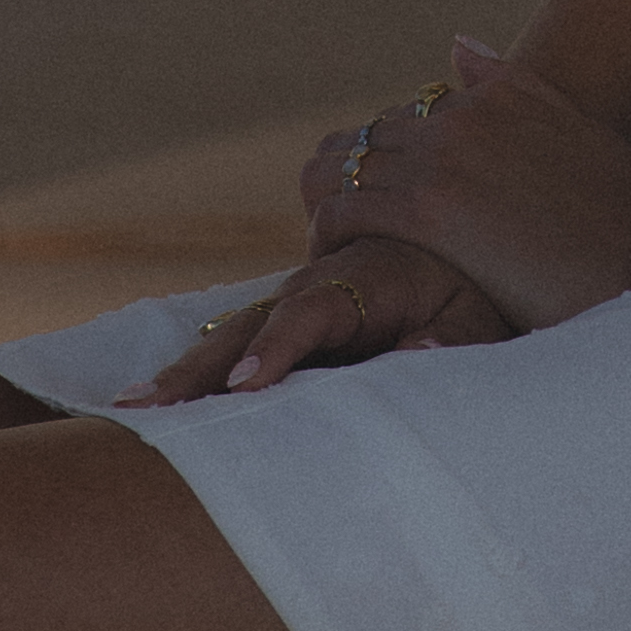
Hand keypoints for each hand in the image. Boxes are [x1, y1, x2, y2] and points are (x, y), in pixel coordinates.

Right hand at [118, 233, 516, 402]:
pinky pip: (250, 332)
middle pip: (255, 318)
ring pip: (240, 324)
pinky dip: (207, 360)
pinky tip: (162, 397)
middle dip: (200, 366)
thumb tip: (422, 350)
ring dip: (188, 364)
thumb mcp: (491, 313)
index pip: (313, 311)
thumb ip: (459, 333)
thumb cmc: (498, 281)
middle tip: (142, 406)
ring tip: (131, 403)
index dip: (276, 347)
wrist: (490, 224)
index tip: (241, 387)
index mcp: (373, 270)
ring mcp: (311, 292)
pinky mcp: (308, 307)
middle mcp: (329, 276)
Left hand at [296, 31, 630, 335]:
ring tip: (327, 241)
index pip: (406, 114)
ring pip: (344, 167)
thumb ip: (513, 86)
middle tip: (335, 222)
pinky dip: (325, 230)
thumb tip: (457, 44)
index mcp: (499, 94)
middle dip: (342, 177)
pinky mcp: (429, 212)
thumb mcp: (575, 130)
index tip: (379, 197)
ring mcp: (444, 161)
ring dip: (325, 201)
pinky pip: (344, 209)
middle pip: (366, 137)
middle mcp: (465, 118)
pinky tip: (331, 259)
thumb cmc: (621, 214)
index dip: (383, 158)